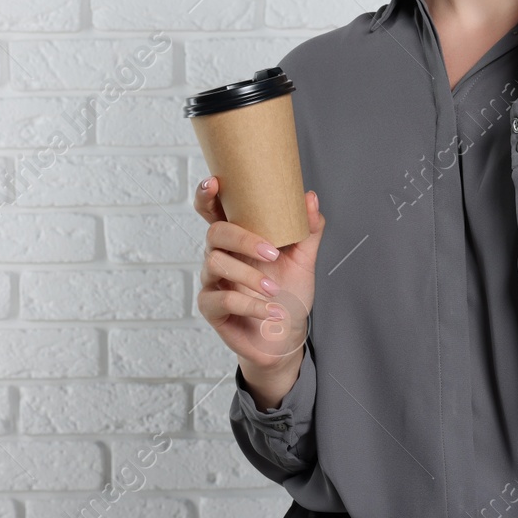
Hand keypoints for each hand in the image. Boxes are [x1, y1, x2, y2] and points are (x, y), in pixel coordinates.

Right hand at [194, 176, 324, 404]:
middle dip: (243, 239)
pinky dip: (250, 304)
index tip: (215, 182)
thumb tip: (309, 197)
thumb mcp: (304, 259)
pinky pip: (223, 299)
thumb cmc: (289, 292)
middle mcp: (220, 255)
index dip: (207, 195)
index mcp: (238, 238)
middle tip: (271, 252)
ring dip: (249, 275)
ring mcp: (212, 281)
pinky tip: (270, 309)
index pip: (214, 211)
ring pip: (216, 264)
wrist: (286, 335)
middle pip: (215, 233)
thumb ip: (307, 229)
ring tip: (274, 290)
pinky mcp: (211, 307)